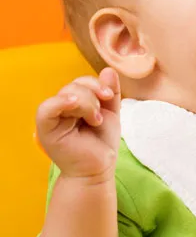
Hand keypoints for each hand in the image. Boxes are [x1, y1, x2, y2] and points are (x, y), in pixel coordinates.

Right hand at [36, 68, 121, 182]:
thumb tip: (108, 69)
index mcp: (75, 103)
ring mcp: (52, 117)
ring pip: (66, 93)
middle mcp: (61, 107)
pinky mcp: (45, 129)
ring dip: (86, 103)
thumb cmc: (102, 143)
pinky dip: (61, 102)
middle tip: (100, 114)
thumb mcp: (110, 113)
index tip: (109, 96)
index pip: (81, 82)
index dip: (96, 83)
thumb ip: (110, 92)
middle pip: (74, 85)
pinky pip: (46, 108)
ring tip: (94, 120)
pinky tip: (73, 104)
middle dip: (93, 94)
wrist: (99, 167)